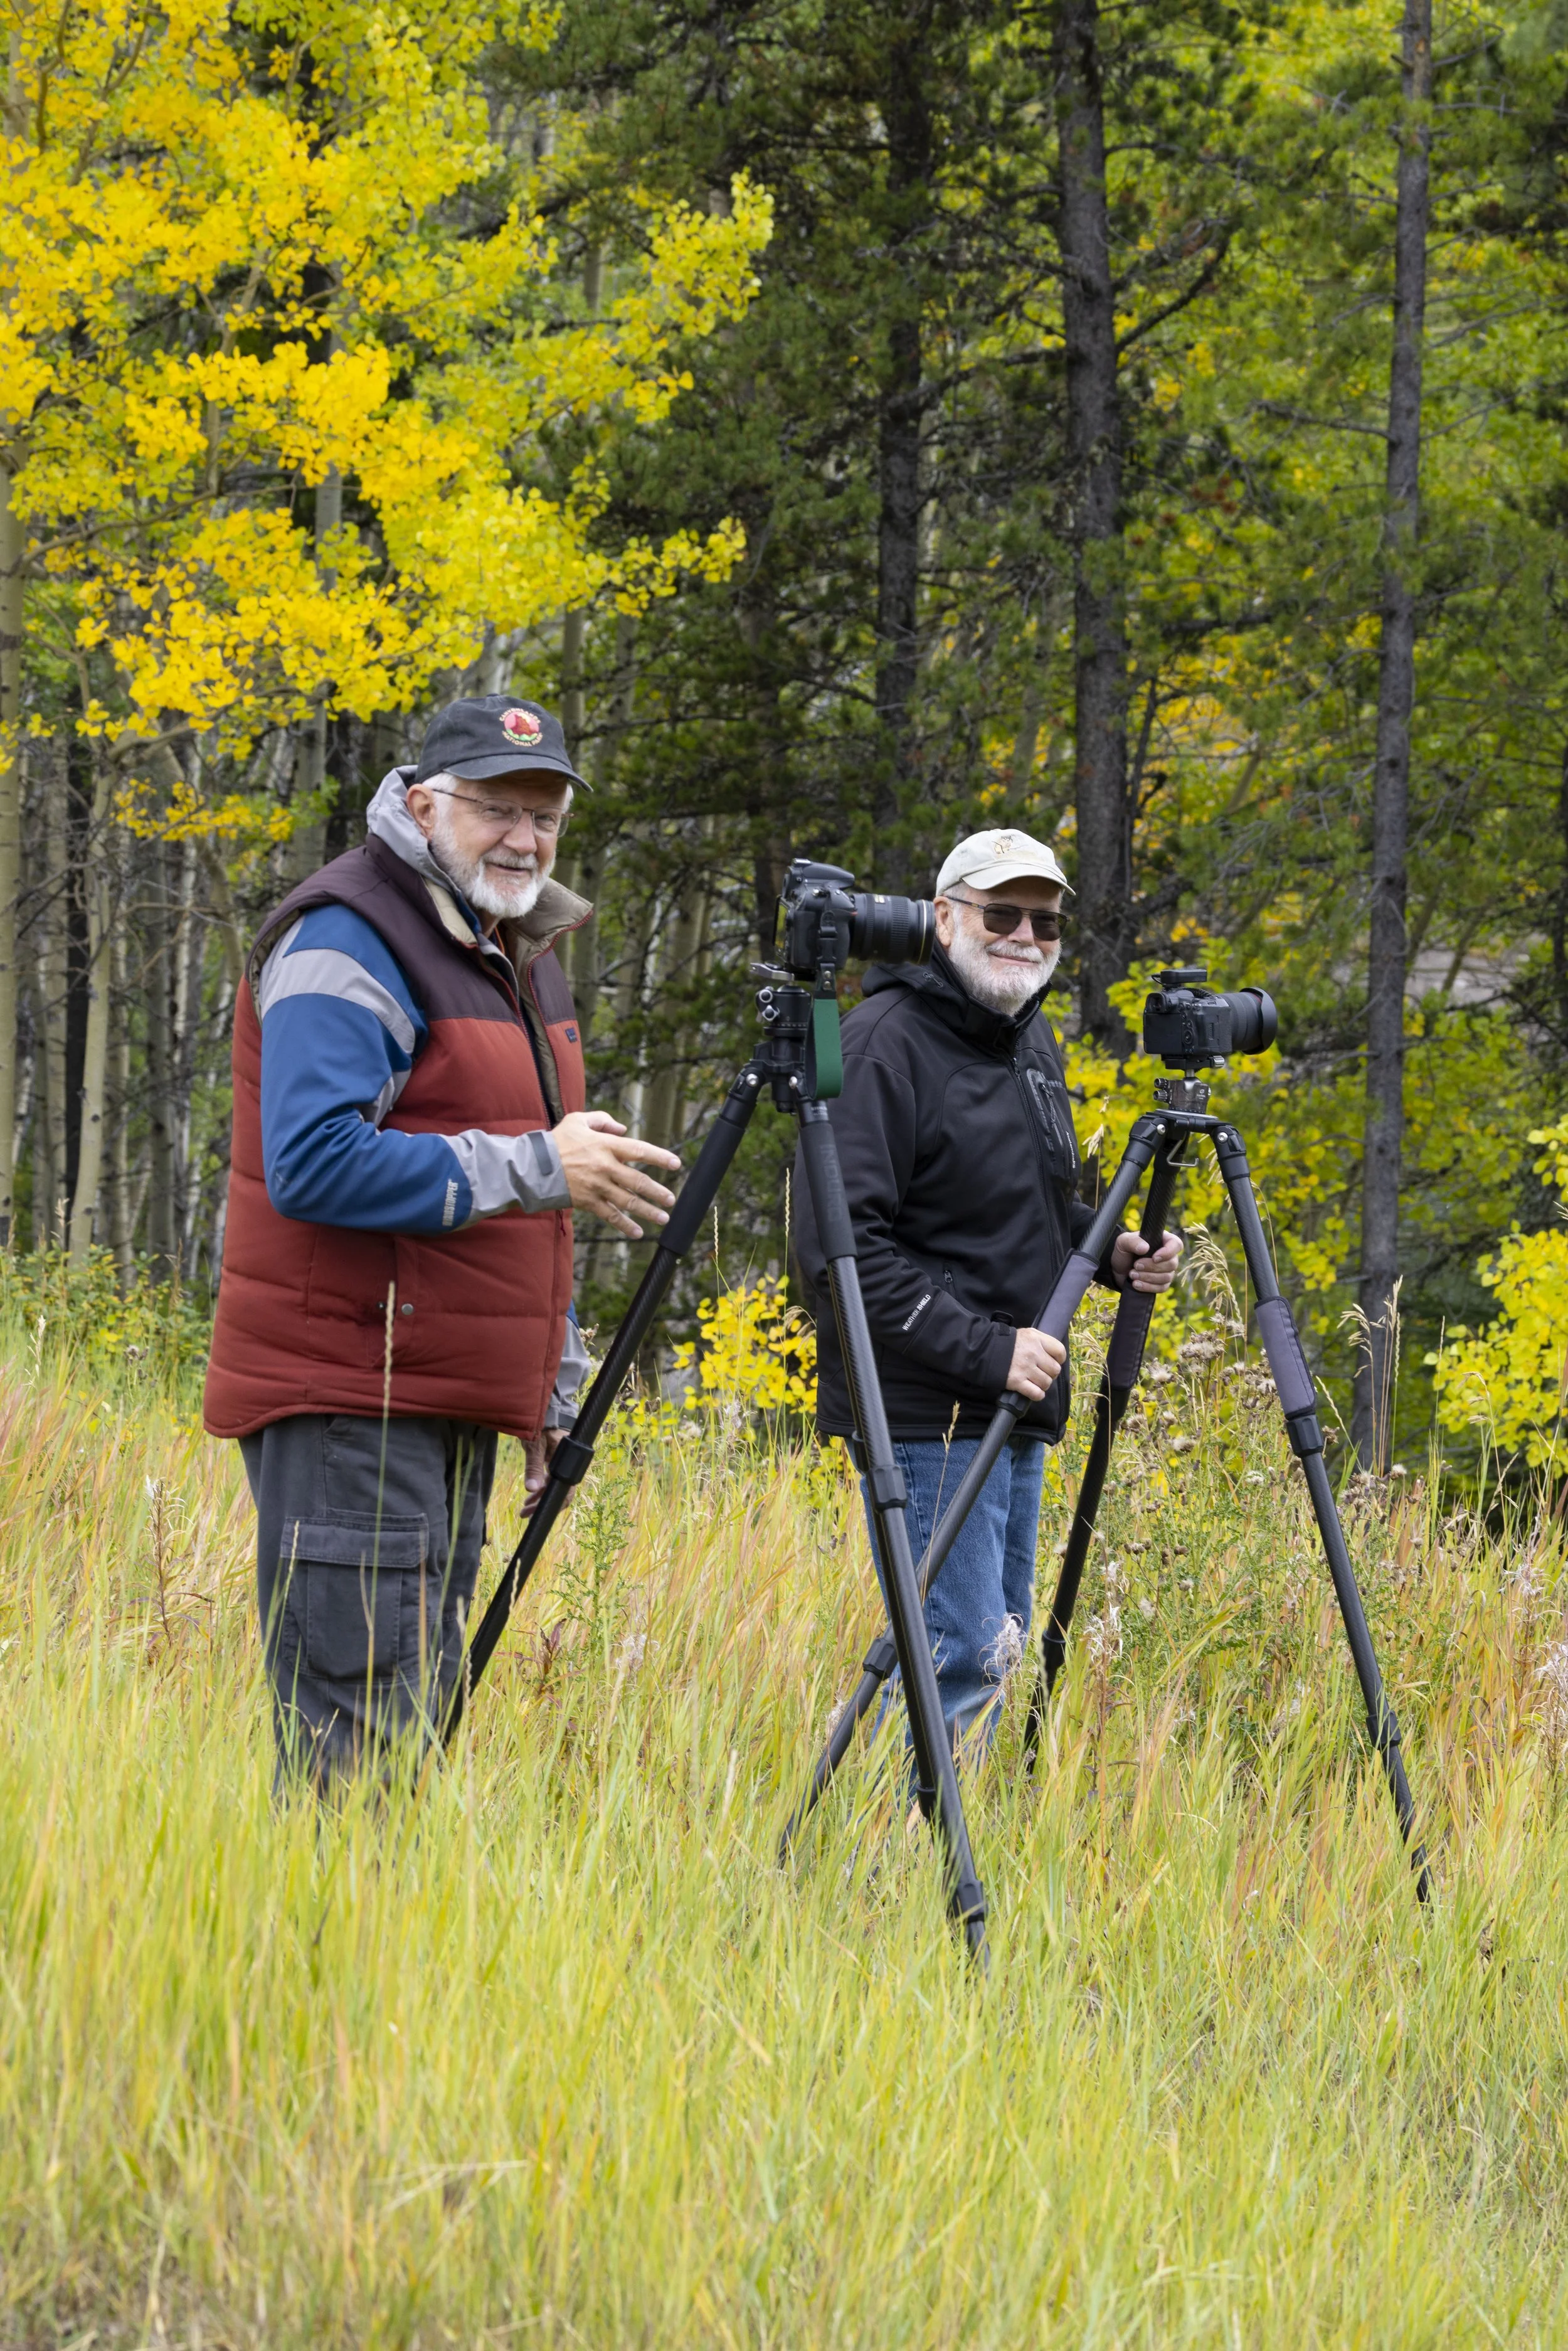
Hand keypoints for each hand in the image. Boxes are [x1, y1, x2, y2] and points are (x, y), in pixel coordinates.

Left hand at [523, 1427, 571, 1514]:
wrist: (547, 1409)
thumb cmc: (542, 1424)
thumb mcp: (535, 1445)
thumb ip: (534, 1467)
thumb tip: (531, 1489)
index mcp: (567, 1462)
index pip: (565, 1492)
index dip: (551, 1505)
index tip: (536, 1513)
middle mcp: (569, 1465)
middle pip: (560, 1492)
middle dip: (542, 1504)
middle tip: (525, 1513)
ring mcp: (564, 1464)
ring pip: (555, 1487)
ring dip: (540, 1498)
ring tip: (525, 1507)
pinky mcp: (558, 1462)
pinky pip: (552, 1480)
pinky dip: (542, 1488)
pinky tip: (531, 1494)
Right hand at [554, 1111, 680, 1238]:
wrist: (532, 1167)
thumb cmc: (556, 1141)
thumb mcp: (578, 1120)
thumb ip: (602, 1121)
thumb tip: (623, 1129)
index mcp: (605, 1145)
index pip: (639, 1150)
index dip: (659, 1157)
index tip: (676, 1164)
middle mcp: (604, 1167)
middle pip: (637, 1181)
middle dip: (657, 1192)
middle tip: (671, 1199)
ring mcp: (597, 1187)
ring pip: (628, 1202)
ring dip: (648, 1211)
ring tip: (664, 1218)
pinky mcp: (588, 1202)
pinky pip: (610, 1216)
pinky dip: (625, 1225)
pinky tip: (638, 1233)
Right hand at [1005, 1325, 1066, 1401]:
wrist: (986, 1350)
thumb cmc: (1009, 1343)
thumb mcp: (1027, 1334)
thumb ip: (1042, 1341)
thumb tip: (1056, 1355)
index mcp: (1036, 1339)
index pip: (1059, 1351)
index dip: (1059, 1359)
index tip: (1054, 1362)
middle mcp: (1033, 1353)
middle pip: (1055, 1370)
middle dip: (1050, 1373)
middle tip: (1042, 1372)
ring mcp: (1025, 1368)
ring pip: (1046, 1383)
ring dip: (1043, 1385)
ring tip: (1036, 1381)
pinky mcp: (1017, 1381)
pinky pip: (1036, 1393)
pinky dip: (1037, 1395)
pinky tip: (1034, 1391)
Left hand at [1112, 1228, 1182, 1292]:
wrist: (1116, 1269)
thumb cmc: (1123, 1251)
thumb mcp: (1123, 1242)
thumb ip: (1132, 1241)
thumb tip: (1145, 1248)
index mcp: (1162, 1240)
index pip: (1176, 1244)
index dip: (1168, 1252)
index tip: (1154, 1257)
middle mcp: (1168, 1256)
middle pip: (1172, 1264)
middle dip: (1152, 1267)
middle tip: (1135, 1265)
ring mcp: (1166, 1271)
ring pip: (1167, 1277)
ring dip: (1148, 1277)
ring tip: (1132, 1274)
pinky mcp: (1162, 1283)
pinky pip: (1162, 1288)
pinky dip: (1148, 1287)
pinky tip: (1135, 1284)